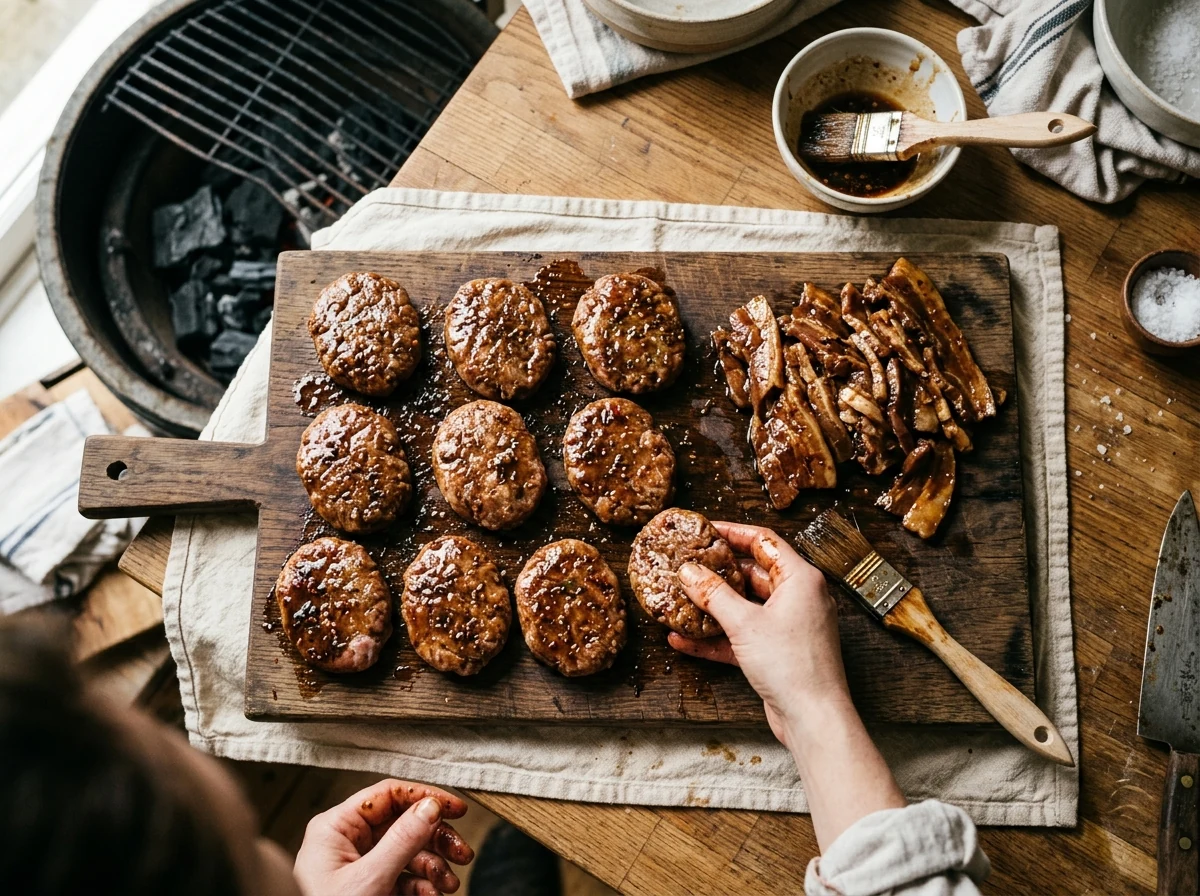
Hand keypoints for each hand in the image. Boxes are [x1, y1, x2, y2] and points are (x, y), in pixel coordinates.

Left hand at [294, 779, 473, 895]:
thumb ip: (402, 840)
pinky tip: (433, 895)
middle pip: (403, 825)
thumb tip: (429, 807)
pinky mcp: (367, 889)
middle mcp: (346, 843)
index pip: (387, 795)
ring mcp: (357, 867)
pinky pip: (402, 877)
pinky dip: (422, 886)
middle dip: (436, 840)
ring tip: (449, 884)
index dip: (425, 798)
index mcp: (336, 828)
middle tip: (461, 853)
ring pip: (407, 853)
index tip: (455, 809)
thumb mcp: (369, 879)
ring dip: (434, 868)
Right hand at [669, 522, 852, 748]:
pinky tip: (683, 639)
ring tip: (680, 598)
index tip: (704, 529)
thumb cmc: (793, 666)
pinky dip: (716, 636)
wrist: (813, 718)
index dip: (732, 532)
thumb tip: (688, 571)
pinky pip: (741, 636)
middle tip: (686, 564)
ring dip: (712, 606)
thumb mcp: (745, 623)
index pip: (763, 541)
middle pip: (752, 572)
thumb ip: (713, 594)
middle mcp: (798, 598)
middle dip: (717, 571)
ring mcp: (788, 626)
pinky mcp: (776, 652)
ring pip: (744, 606)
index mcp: (800, 579)